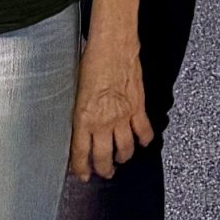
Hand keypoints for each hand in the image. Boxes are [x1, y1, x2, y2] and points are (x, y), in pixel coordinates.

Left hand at [69, 45, 156, 180]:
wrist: (113, 45)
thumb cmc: (92, 60)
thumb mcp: (75, 90)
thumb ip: (79, 112)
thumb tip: (78, 125)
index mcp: (83, 118)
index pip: (81, 153)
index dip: (81, 168)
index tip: (82, 174)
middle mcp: (104, 121)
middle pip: (104, 157)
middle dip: (103, 169)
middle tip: (104, 172)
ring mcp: (123, 116)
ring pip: (125, 148)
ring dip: (123, 158)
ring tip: (121, 160)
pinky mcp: (138, 107)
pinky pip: (144, 131)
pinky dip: (145, 140)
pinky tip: (142, 142)